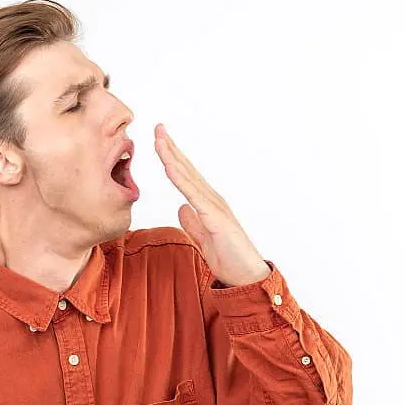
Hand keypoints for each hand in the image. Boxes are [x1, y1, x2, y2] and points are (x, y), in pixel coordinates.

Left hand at [154, 123, 270, 286]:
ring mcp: (215, 206)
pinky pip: (194, 195)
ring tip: (160, 139)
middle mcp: (212, 199)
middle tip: (158, 127)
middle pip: (187, 169)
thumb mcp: (203, 239)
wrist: (247, 277)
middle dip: (171, 148)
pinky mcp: (215, 218)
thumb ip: (193, 223)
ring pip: (189, 177)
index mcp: (207, 204)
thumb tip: (181, 208)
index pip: (186, 176)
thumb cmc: (229, 259)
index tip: (159, 140)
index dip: (172, 157)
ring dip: (173, 157)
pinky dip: (181, 179)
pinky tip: (170, 166)